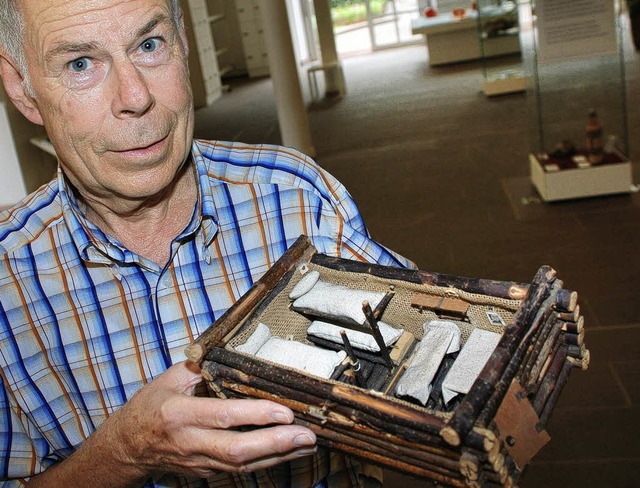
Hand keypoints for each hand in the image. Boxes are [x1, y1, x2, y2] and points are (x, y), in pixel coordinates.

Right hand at [108, 360, 316, 479]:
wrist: (125, 449)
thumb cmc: (148, 407)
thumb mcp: (168, 379)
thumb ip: (200, 367)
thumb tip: (230, 350)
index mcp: (179, 413)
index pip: (223, 416)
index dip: (256, 416)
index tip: (285, 411)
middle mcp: (190, 441)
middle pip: (237, 450)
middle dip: (276, 444)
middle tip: (307, 435)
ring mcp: (198, 461)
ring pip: (243, 464)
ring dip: (279, 456)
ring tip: (308, 443)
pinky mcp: (205, 471)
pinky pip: (240, 469)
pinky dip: (267, 461)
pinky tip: (289, 452)